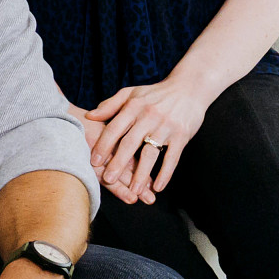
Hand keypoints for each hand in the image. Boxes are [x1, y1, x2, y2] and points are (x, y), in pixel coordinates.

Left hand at [89, 79, 211, 202]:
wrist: (189, 88)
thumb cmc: (155, 93)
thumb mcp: (131, 94)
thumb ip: (110, 105)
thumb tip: (90, 116)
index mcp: (133, 107)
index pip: (115, 128)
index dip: (104, 145)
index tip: (94, 161)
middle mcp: (149, 117)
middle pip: (130, 143)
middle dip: (118, 163)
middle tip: (108, 179)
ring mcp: (166, 127)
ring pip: (151, 153)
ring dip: (142, 174)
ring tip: (133, 190)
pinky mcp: (182, 135)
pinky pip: (173, 157)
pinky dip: (166, 173)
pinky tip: (158, 187)